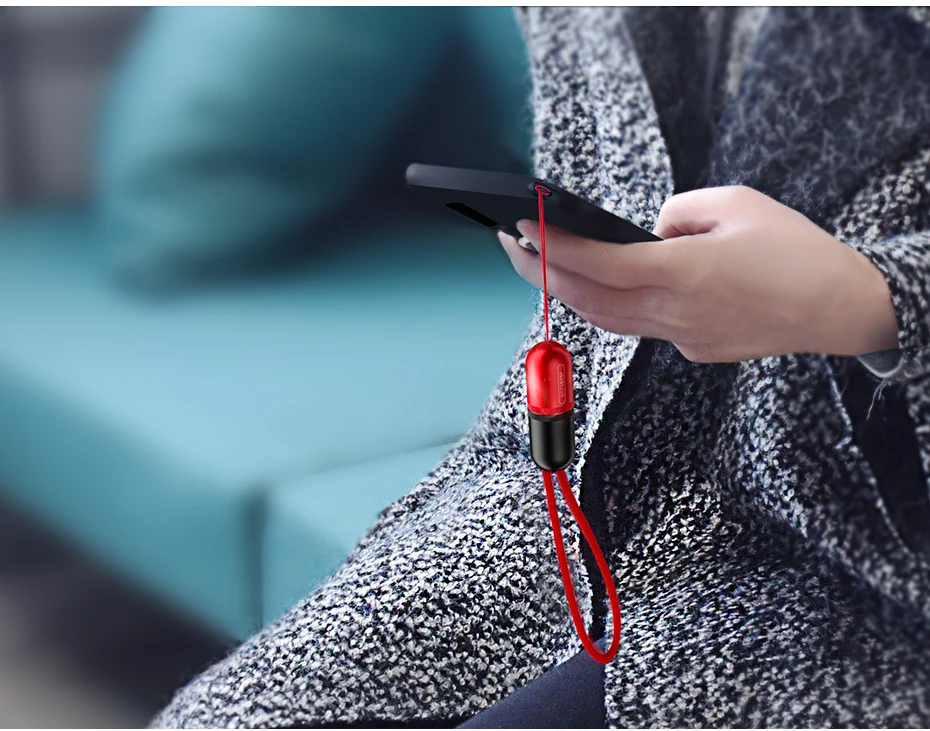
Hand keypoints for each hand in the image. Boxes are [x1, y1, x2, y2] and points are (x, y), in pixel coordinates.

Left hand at [498, 185, 899, 362]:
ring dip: (570, 294)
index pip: (598, 263)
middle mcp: (674, 312)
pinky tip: (607, 286)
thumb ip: (677, 212)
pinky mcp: (694, 349)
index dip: (552, 247)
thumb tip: (647, 232)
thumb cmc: (796, 251)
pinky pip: (642, 327)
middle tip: (511, 245)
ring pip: (607, 319)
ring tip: (543, 265)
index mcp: (683, 272)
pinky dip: (616, 305)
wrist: (839, 307)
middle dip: (540, 272)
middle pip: (588, 299)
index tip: (521, 227)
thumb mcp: (737, 203)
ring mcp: (682, 338)